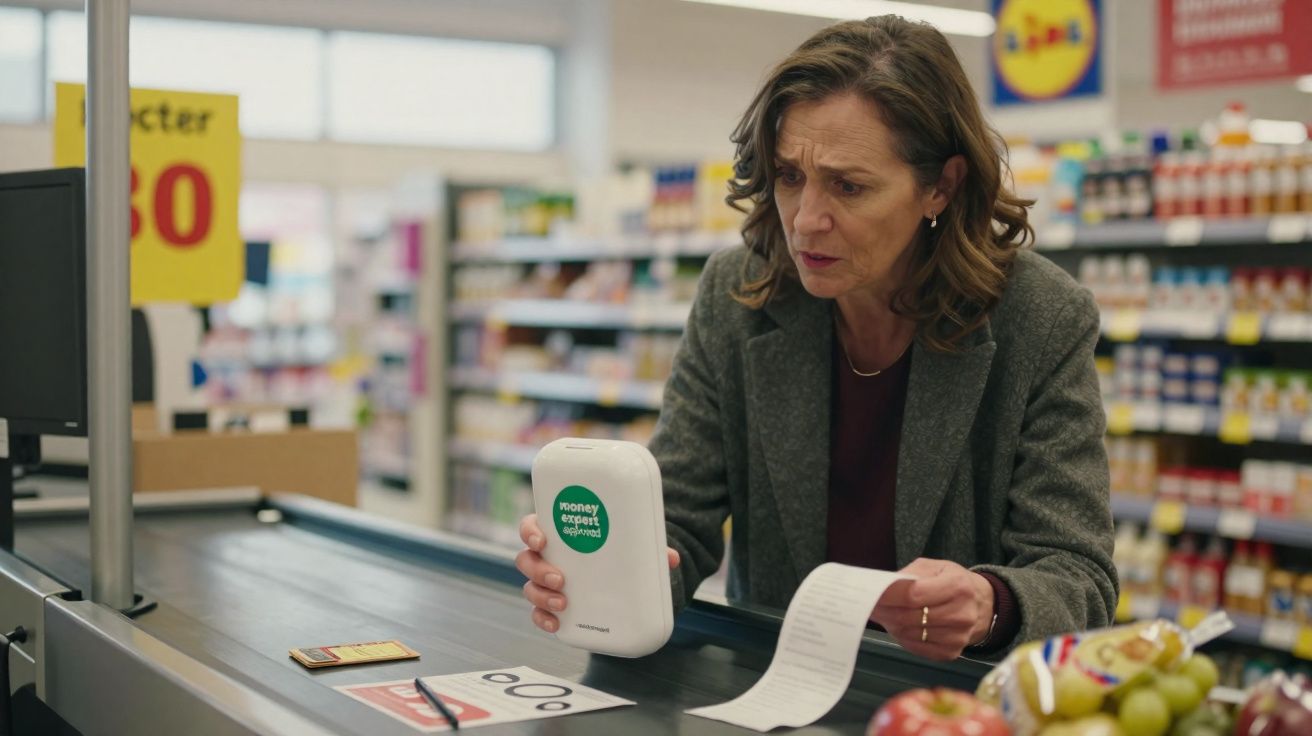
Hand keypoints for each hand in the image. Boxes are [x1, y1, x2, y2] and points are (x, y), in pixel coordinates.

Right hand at [515, 514, 680, 634]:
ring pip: (529, 586)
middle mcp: (547, 556)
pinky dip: (542, 618)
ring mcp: (546, 580)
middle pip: (527, 559)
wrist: (619, 573)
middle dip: (539, 570)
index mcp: (558, 532)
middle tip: (561, 579)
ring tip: (562, 602)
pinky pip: (538, 612)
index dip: (530, 532)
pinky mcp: (551, 603)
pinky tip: (555, 624)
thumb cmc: (614, 549)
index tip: (542, 540)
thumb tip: (670, 559)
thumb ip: (647, 548)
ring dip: (541, 595)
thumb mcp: (630, 543)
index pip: (531, 526)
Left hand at [870, 558, 993, 660]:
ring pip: (911, 633)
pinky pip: (917, 647)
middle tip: (869, 605)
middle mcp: (962, 614)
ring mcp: (958, 636)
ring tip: (882, 614)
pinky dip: (902, 637)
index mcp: (958, 586)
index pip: (914, 595)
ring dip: (891, 624)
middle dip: (885, 611)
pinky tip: (897, 627)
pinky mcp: (951, 652)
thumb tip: (881, 588)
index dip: (888, 596)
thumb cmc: (951, 581)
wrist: (980, 604)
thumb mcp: (933, 567)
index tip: (870, 594)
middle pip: (910, 617)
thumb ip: (908, 576)